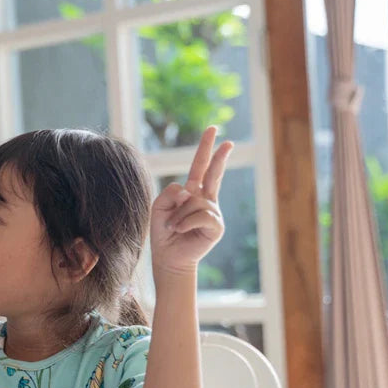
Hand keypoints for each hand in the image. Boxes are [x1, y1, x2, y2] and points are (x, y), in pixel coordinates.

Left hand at [150, 126, 231, 275]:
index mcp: (192, 192)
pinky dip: (185, 222)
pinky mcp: (216, 226)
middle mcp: (205, 199)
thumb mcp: (159, 207)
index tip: (213, 130)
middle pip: (213, 173)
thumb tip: (189, 189)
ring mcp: (213, 212)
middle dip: (219, 156)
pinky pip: (199, 215)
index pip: (200, 167)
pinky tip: (180, 230)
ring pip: (195, 201)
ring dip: (179, 214)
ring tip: (173, 227)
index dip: (206, 149)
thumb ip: (170, 193)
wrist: (168, 257)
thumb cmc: (163, 232)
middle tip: (228, 141)